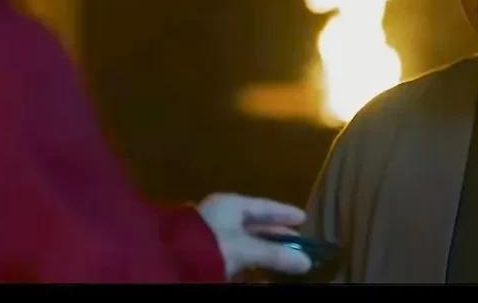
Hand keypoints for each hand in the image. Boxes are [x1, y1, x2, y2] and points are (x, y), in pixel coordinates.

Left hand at [197, 193, 312, 278]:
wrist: (171, 262)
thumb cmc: (212, 245)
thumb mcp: (246, 249)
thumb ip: (275, 254)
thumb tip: (306, 261)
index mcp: (230, 204)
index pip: (263, 206)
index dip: (284, 213)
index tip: (303, 218)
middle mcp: (221, 215)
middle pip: (255, 224)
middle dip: (276, 234)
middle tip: (297, 240)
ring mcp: (211, 234)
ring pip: (245, 241)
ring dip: (265, 251)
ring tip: (284, 259)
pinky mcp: (205, 253)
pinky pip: (234, 255)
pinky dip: (250, 262)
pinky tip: (261, 273)